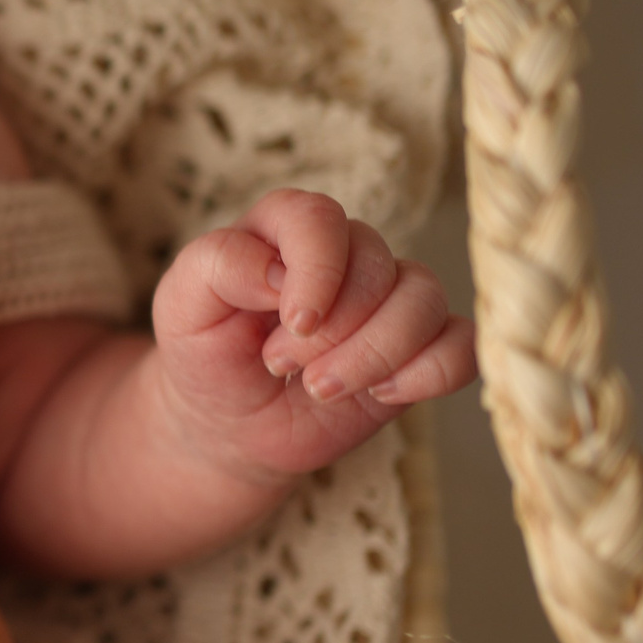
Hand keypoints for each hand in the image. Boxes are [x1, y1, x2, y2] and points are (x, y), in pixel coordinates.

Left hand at [148, 189, 473, 481]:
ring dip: (375, 354)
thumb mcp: (181, 307)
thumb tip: (277, 269)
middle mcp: (346, 253)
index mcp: (284, 228)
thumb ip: (217, 265)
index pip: (320, 217)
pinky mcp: (419, 347)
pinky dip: (430, 372)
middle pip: (376, 265)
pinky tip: (382, 394)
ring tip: (320, 388)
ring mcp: (388, 299)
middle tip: (282, 367)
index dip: (317, 269)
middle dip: (333, 329)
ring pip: (425, 300)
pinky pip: (462, 344)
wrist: (228, 425)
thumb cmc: (204, 354)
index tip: (293, 322)